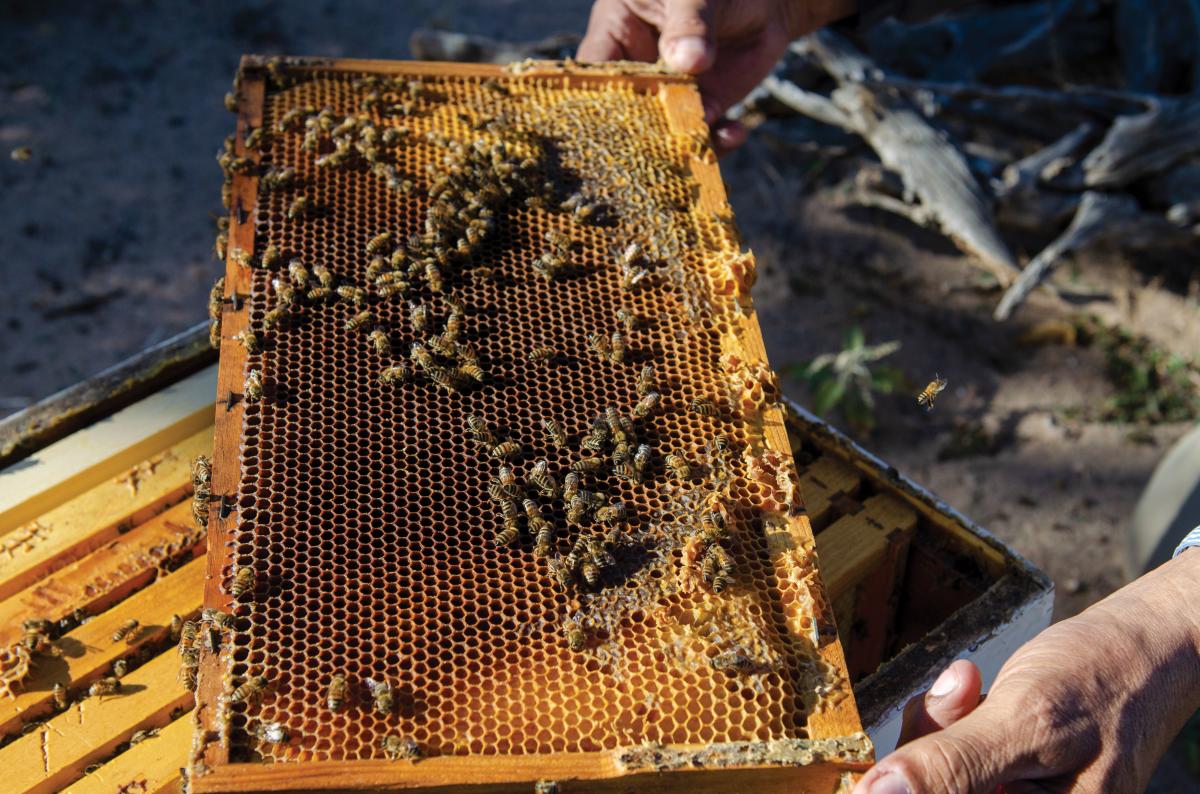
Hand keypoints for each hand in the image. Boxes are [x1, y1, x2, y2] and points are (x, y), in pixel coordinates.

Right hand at [577, 0, 853, 151]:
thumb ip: (689, 23)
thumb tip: (687, 60)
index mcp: (617, 32)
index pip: (596, 73)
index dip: (595, 102)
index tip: (607, 125)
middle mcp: (640, 68)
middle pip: (627, 111)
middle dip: (640, 134)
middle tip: (653, 152)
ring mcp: (673, 90)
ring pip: (666, 128)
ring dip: (681, 142)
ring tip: (699, 147)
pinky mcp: (707, 103)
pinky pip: (706, 131)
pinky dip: (719, 140)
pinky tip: (733, 133)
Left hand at [855, 550, 1199, 793]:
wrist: (1140, 647)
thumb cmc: (1100, 679)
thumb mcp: (1026, 721)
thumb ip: (953, 766)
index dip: (904, 787)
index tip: (880, 762)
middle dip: (926, 747)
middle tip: (959, 693)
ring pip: (933, 775)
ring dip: (939, 726)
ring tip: (973, 686)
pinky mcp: (1003, 781)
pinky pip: (950, 760)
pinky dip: (951, 721)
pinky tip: (974, 690)